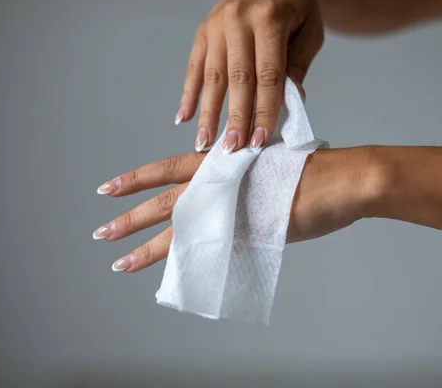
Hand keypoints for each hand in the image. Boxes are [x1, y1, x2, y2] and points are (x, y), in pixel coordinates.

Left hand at [93, 148, 377, 271]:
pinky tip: (167, 279)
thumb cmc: (311, 169)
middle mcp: (217, 185)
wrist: (340, 181)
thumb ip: (238, 180)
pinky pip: (207, 255)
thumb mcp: (265, 166)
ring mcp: (229, 212)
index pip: (165, 169)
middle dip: (128, 220)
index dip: (134, 179)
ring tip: (119, 262)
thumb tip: (223, 195)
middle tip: (101, 232)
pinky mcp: (245, 237)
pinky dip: (186, 266)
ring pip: (176, 233)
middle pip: (161, 204)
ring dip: (145, 250)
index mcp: (220, 162)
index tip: (108, 189)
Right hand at [175, 0, 323, 153]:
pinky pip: (194, 66)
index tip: (261, 139)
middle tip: (232, 149)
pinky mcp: (203, 30)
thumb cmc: (295, 4)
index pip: (268, 75)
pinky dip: (188, 94)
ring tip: (204, 143)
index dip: (264, 110)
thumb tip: (288, 103)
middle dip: (235, 118)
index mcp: (270, 20)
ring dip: (208, 113)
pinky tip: (184, 118)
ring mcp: (217, 25)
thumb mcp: (310, 30)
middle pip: (237, 79)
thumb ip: (298, 65)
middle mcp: (239, 21)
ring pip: (212, 77)